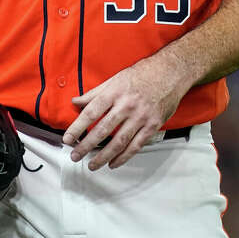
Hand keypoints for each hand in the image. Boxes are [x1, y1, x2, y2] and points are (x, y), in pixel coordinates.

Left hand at [62, 54, 193, 169]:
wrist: (170, 73)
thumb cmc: (142, 74)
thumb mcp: (115, 79)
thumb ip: (95, 93)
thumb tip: (76, 102)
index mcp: (115, 92)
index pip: (91, 112)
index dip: (78, 127)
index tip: (67, 138)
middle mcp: (127, 105)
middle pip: (103, 129)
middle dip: (87, 145)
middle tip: (76, 155)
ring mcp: (141, 117)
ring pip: (119, 141)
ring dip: (104, 156)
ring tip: (92, 164)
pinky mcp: (153, 125)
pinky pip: (136, 145)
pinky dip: (123, 157)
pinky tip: (113, 163)